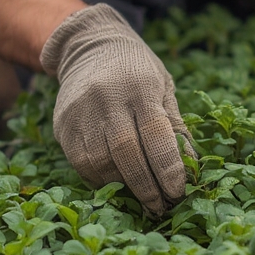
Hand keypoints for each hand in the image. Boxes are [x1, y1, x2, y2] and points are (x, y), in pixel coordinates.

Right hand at [40, 3, 193, 215]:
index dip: (168, 168)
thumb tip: (191, 167)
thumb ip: (175, 125)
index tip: (178, 192)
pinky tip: (117, 182)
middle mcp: (107, 98)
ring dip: (124, 186)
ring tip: (142, 197)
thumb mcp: (163, 86)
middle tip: (161, 208)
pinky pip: (81, 163)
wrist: (90, 46)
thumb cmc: (137, 70)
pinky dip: (101, 179)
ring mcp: (80, 112)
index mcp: (140, 86)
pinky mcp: (63, 125)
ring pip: (101, 163)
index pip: (155, 133)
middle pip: (127, 153)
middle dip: (147, 187)